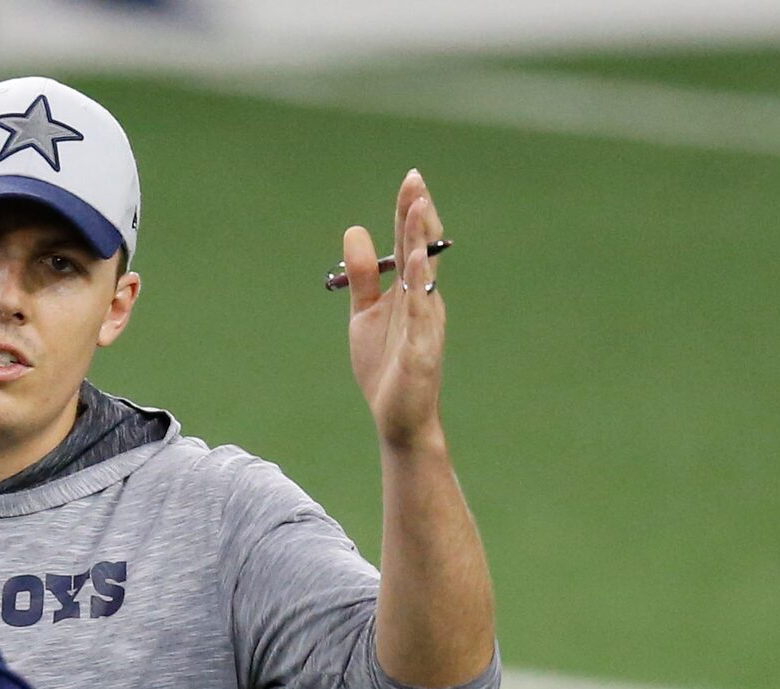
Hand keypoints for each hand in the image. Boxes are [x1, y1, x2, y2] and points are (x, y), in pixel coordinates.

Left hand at [342, 169, 447, 450]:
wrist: (398, 419)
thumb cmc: (385, 367)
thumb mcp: (365, 314)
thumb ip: (361, 276)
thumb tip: (355, 230)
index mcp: (410, 291)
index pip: (411, 244)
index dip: (409, 213)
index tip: (410, 180)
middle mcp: (422, 300)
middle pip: (421, 249)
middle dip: (417, 215)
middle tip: (414, 179)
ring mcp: (424, 323)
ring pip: (424, 274)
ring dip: (421, 240)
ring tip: (418, 208)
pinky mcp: (421, 348)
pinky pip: (421, 312)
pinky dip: (420, 285)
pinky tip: (418, 261)